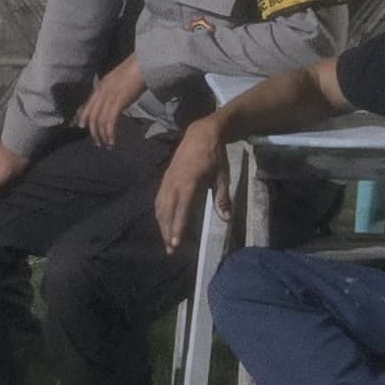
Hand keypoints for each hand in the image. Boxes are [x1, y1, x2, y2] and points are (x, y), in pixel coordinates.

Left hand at [74, 52, 151, 147]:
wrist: (144, 64)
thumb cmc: (136, 70)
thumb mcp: (119, 79)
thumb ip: (113, 89)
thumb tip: (115, 101)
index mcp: (101, 86)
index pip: (87, 104)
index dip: (83, 117)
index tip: (81, 126)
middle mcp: (102, 92)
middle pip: (92, 116)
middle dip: (93, 131)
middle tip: (97, 142)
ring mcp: (109, 97)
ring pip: (100, 121)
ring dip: (102, 135)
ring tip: (106, 144)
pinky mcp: (118, 102)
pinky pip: (109, 122)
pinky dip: (109, 133)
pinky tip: (112, 140)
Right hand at [154, 121, 225, 254]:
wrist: (201, 134)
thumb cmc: (215, 155)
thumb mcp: (223, 175)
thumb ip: (222, 197)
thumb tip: (226, 218)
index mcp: (189, 181)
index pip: (181, 209)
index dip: (177, 226)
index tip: (176, 242)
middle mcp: (174, 182)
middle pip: (166, 211)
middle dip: (167, 231)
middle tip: (170, 250)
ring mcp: (168, 179)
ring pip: (160, 206)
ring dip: (162, 224)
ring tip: (166, 240)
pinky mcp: (166, 178)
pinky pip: (159, 198)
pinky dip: (159, 213)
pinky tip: (162, 222)